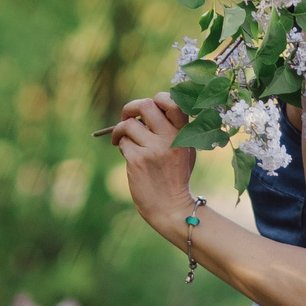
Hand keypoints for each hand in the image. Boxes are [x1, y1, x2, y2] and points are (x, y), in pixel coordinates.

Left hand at [107, 93, 196, 232]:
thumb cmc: (176, 177)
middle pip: (145, 105)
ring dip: (121, 131)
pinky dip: (121, 146)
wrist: (171, 207)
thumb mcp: (185, 150)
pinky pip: (123, 142)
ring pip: (128, 125)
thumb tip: (149, 108)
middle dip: (130, 108)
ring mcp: (153, 149)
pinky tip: (128, 156)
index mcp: (184, 133)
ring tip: (122, 139)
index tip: (151, 106)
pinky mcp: (138, 161)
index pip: (172, 102)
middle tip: (126, 116)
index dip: (158, 98)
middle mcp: (170, 138)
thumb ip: (173, 129)